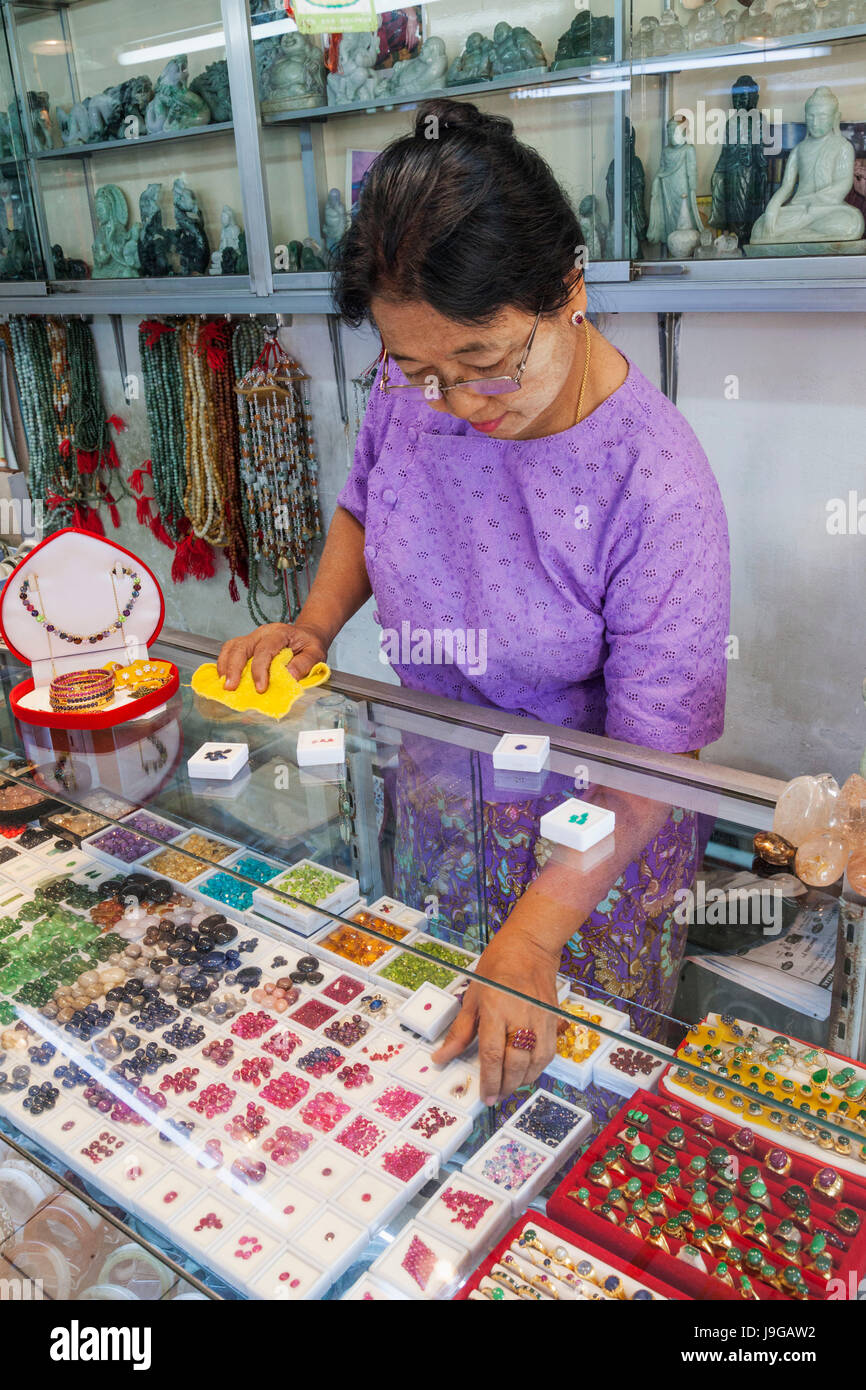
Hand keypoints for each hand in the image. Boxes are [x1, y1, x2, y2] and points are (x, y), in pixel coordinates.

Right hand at [216, 622, 328, 692]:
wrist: (306, 634)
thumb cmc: (309, 644)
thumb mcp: (316, 653)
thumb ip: (304, 664)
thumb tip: (289, 676)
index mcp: (279, 633)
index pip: (265, 650)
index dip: (260, 670)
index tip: (260, 688)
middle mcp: (262, 632)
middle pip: (242, 647)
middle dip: (234, 668)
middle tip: (231, 687)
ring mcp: (253, 637)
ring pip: (232, 647)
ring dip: (225, 665)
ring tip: (224, 684)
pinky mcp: (247, 643)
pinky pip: (231, 650)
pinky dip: (224, 663)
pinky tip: (224, 677)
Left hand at [432, 925, 559, 1105]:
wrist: (530, 947)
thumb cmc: (497, 966)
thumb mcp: (471, 996)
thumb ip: (460, 1032)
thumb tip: (442, 1057)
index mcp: (496, 1008)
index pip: (492, 1055)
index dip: (488, 1081)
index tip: (484, 1096)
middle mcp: (520, 1016)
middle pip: (515, 1064)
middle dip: (504, 1086)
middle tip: (494, 1096)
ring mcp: (540, 1019)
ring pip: (535, 1063)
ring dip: (522, 1081)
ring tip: (508, 1086)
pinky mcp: (553, 1019)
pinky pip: (548, 1053)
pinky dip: (537, 1068)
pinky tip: (525, 1072)